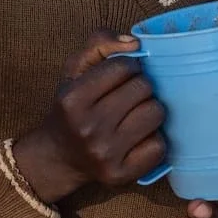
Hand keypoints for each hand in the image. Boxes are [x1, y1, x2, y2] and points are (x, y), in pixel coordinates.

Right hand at [11, 31, 165, 204]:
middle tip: (132, 94)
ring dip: (151, 110)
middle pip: (143, 90)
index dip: (129, 66)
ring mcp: (106, 153)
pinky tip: (140, 136)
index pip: (123, 67)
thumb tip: (136, 43)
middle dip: (141, 87)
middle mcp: (88, 126)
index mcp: (73, 98)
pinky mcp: (122, 174)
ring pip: (155, 115)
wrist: (58, 156)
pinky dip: (154, 138)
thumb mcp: (74, 70)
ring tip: (137, 113)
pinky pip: (159, 146)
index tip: (124, 75)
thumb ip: (99, 44)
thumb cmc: (71, 107)